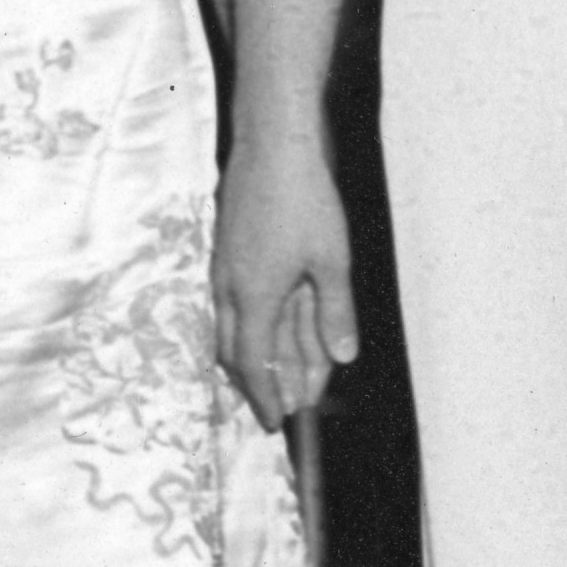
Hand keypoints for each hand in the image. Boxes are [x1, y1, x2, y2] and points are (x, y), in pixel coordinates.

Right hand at [211, 137, 356, 432]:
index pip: (254, 364)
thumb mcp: (332, 261)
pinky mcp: (227, 251)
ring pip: (234, 328)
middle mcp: (230, 288)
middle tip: (285, 407)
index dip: (266, 395)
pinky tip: (266, 328)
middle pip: (238, 352)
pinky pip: (234, 303)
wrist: (273, 145)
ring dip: (259, 356)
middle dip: (262, 383)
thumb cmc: (306, 200)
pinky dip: (254, 325)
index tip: (278, 422)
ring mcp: (224, 269)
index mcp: (254, 296)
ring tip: (282, 376)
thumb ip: (334, 313)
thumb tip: (341, 359)